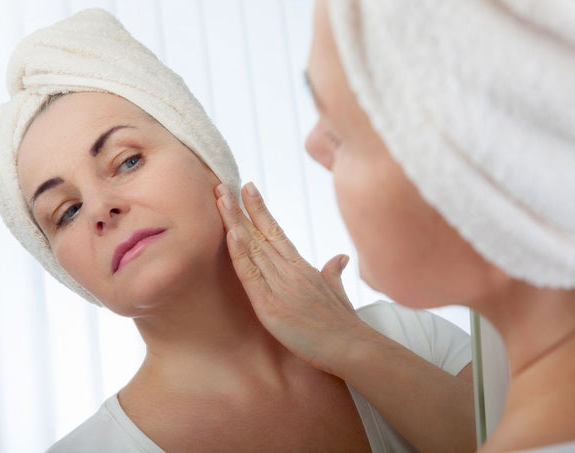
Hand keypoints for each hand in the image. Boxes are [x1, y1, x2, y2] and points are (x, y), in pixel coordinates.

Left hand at [215, 182, 365, 372]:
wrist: (353, 347)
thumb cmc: (345, 324)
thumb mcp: (337, 292)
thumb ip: (333, 272)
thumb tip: (340, 257)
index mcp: (301, 267)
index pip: (276, 231)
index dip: (259, 209)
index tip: (247, 188)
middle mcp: (290, 270)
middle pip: (260, 232)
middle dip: (239, 208)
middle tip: (222, 185)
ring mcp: (280, 285)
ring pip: (253, 247)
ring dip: (234, 221)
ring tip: (221, 198)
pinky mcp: (271, 305)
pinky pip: (251, 275)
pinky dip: (241, 253)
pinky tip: (232, 234)